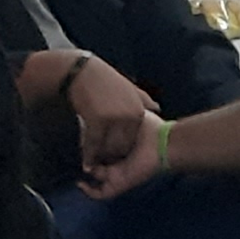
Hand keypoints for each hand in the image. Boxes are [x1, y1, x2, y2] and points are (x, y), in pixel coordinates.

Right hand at [67, 56, 159, 172]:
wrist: (81, 72)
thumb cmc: (103, 79)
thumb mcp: (129, 87)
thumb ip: (144, 99)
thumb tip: (158, 108)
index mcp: (139, 109)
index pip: (135, 138)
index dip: (124, 149)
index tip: (115, 156)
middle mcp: (130, 115)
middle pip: (124, 146)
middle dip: (113, 157)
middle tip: (103, 165)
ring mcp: (115, 118)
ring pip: (109, 148)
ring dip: (101, 159)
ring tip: (94, 166)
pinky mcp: (98, 120)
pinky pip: (94, 144)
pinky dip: (89, 156)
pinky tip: (86, 164)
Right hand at [82, 111, 165, 198]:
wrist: (163, 144)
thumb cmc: (151, 128)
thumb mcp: (132, 115)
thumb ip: (119, 115)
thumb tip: (104, 111)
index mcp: (122, 146)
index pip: (101, 147)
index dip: (90, 142)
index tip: (81, 134)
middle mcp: (119, 160)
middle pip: (96, 162)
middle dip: (87, 156)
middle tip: (79, 148)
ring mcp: (118, 174)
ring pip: (96, 176)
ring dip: (87, 170)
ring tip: (80, 161)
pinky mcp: (119, 184)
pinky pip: (100, 193)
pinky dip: (89, 191)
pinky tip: (81, 183)